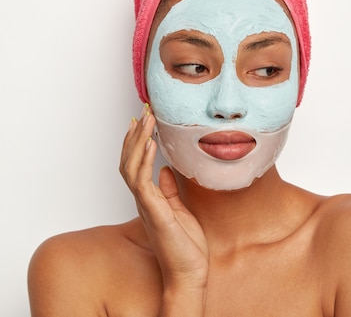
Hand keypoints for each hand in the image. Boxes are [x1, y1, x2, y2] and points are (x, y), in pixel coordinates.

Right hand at [119, 104, 208, 289]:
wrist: (189, 272)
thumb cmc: (185, 245)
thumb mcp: (179, 210)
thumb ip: (170, 190)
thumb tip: (166, 170)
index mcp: (150, 197)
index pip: (135, 164)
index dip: (136, 142)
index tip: (143, 120)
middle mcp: (143, 199)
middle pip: (128, 161)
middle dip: (135, 135)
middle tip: (144, 111)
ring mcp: (146, 205)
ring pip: (130, 167)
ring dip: (137, 142)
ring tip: (146, 120)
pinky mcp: (154, 212)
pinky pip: (142, 183)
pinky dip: (145, 162)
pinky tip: (151, 145)